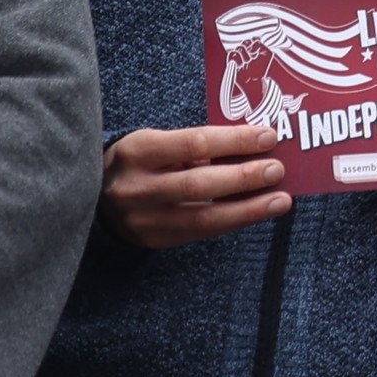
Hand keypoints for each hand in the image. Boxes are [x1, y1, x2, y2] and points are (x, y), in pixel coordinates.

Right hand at [107, 121, 290, 246]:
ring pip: (203, 218)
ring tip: (280, 200)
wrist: (95, 196)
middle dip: (243, 177)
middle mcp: (138, 187)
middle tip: (277, 169)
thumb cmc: (140, 161)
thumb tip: (251, 147)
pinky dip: (233, 221)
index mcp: (139, 151)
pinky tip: (257, 213)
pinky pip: (201, 233)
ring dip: (247, 209)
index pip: (194, 143)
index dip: (234, 140)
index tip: (268, 136)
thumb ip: (196, 145)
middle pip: (198, 184)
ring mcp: (144, 219)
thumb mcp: (158, 143)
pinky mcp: (155, 240)